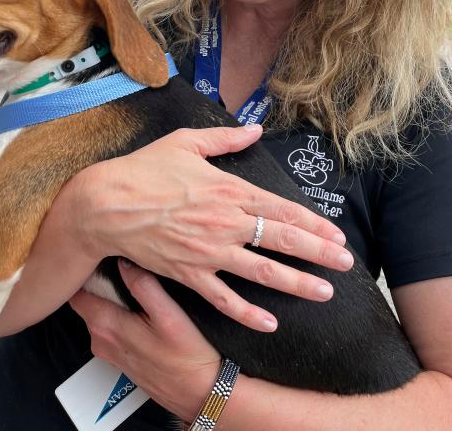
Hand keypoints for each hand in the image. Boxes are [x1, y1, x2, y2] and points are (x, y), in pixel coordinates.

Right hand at [67, 125, 354, 331]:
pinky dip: (247, 313)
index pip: (281, 209)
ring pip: (261, 271)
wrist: (104, 204)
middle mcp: (225, 223)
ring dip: (296, 283)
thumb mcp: (185, 142)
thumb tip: (255, 129)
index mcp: (228, 190)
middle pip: (282, 239)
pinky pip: (223, 299)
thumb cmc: (143, 170)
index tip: (336, 234)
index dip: (313, 223)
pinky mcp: (188, 274)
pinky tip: (270, 323)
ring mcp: (208, 252)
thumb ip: (226, 139)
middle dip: (318, 253)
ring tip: (324, 292)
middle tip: (346, 264)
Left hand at [69, 259, 220, 421]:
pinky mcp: (119, 357)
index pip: (76, 290)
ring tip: (129, 278)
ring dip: (108, 297)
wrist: (199, 394)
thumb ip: (143, 286)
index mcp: (106, 325)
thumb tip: (125, 260)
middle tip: (116, 257)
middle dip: (96, 280)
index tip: (98, 253)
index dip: (83, 270)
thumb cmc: (188, 358)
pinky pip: (108, 327)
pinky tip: (137, 306)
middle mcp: (100, 340)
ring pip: (97, 313)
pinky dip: (116, 313)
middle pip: (85, 300)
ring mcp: (108, 351)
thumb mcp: (170, 315)